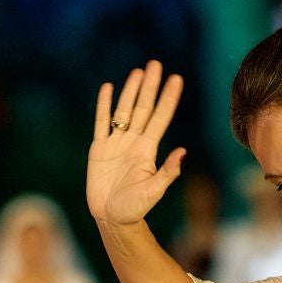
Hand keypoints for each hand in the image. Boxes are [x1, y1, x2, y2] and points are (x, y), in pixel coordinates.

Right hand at [88, 61, 186, 226]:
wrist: (112, 218)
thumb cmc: (135, 208)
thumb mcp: (153, 192)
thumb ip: (167, 172)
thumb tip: (182, 152)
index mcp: (147, 150)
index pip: (160, 117)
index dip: (168, 98)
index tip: (176, 79)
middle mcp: (133, 142)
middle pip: (143, 108)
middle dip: (149, 87)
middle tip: (156, 64)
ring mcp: (116, 143)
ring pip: (123, 111)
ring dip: (130, 91)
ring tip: (138, 72)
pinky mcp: (99, 149)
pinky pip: (101, 123)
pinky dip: (103, 105)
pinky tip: (107, 88)